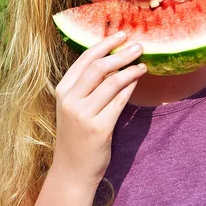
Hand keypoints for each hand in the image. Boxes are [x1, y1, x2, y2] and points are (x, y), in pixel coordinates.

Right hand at [53, 31, 145, 189]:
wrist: (72, 170)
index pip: (85, 59)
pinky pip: (120, 101)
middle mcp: (70, 100)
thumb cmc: (76, 135)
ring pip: (112, 83)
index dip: (105, 44)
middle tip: (138, 46)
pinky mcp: (99, 128)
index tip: (121, 35)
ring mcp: (84, 114)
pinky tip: (138, 80)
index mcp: (63, 90)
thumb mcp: (74, 107)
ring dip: (130, 70)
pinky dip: (131, 87)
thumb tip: (114, 60)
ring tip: (143, 63)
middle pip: (99, 67)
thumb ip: (87, 85)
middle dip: (121, 53)